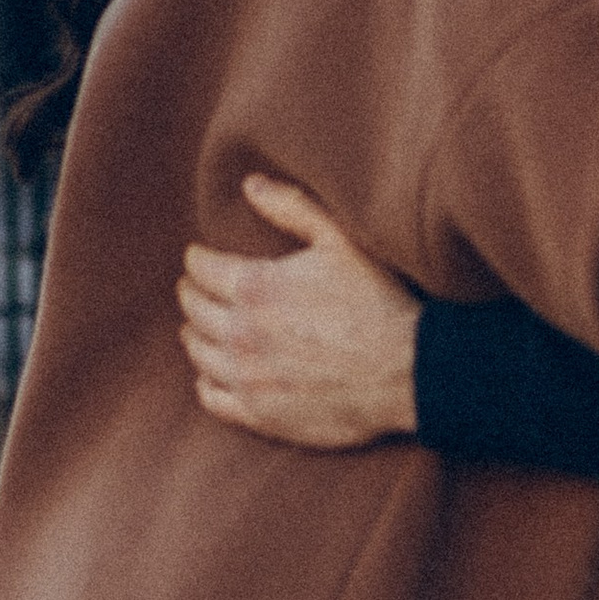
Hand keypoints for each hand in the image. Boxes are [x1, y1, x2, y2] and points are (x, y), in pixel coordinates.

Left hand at [178, 173, 422, 448]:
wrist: (406, 372)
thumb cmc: (376, 302)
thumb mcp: (340, 240)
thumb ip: (292, 207)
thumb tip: (250, 185)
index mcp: (255, 287)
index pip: (202, 269)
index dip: (198, 259)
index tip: (200, 256)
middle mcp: (241, 334)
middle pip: (194, 309)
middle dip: (192, 293)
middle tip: (196, 287)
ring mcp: (248, 378)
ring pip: (198, 352)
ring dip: (194, 333)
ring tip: (201, 324)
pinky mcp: (260, 414)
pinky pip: (212, 397)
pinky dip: (205, 381)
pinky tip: (212, 372)